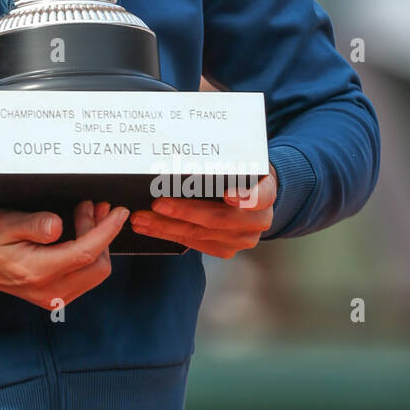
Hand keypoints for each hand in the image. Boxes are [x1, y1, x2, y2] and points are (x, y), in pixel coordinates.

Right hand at [0, 201, 129, 309]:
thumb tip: (58, 224)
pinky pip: (84, 277)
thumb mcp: (4, 223)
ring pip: (94, 273)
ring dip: (96, 243)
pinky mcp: (54, 296)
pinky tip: (79, 233)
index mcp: (37, 271)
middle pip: (97, 266)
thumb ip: (33, 224)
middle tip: (94, 206)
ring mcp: (52, 297)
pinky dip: (88, 254)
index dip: (107, 231)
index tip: (119, 212)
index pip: (85, 253)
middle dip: (102, 234)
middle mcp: (49, 291)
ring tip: (88, 214)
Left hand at [128, 167, 277, 258]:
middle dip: (184, 213)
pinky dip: (169, 235)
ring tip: (142, 219)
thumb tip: (184, 159)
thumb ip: (224, 165)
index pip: (260, 196)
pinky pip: (194, 244)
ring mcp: (243, 239)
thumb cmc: (240, 176)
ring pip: (201, 234)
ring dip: (167, 227)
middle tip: (158, 204)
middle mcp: (257, 220)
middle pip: (219, 219)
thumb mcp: (241, 164)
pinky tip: (151, 228)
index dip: (245, 197)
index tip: (229, 195)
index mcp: (266, 193)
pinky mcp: (227, 250)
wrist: (255, 197)